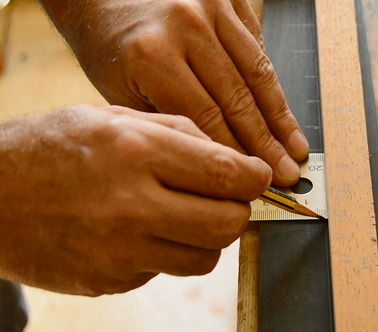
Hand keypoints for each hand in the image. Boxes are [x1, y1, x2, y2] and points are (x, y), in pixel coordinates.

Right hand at [0, 105, 270, 295]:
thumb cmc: (48, 149)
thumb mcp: (111, 118)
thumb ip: (177, 132)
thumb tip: (231, 156)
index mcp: (137, 152)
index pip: (228, 174)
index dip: (256, 178)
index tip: (258, 177)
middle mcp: (132, 205)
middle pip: (228, 224)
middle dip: (238, 210)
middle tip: (226, 198)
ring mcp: (121, 251)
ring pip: (206, 257)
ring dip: (208, 236)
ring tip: (185, 215)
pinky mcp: (112, 280)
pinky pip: (167, 270)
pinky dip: (169, 251)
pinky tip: (142, 231)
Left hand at [40, 0, 308, 185]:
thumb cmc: (110, 49)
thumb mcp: (124, 96)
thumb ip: (173, 127)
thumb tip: (223, 164)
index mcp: (153, 55)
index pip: (210, 118)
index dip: (237, 154)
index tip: (254, 180)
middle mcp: (187, 26)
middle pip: (240, 98)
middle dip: (266, 143)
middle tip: (285, 173)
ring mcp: (210, 7)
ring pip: (257, 73)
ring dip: (279, 116)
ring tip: (294, 148)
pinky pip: (257, 46)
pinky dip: (270, 82)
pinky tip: (280, 112)